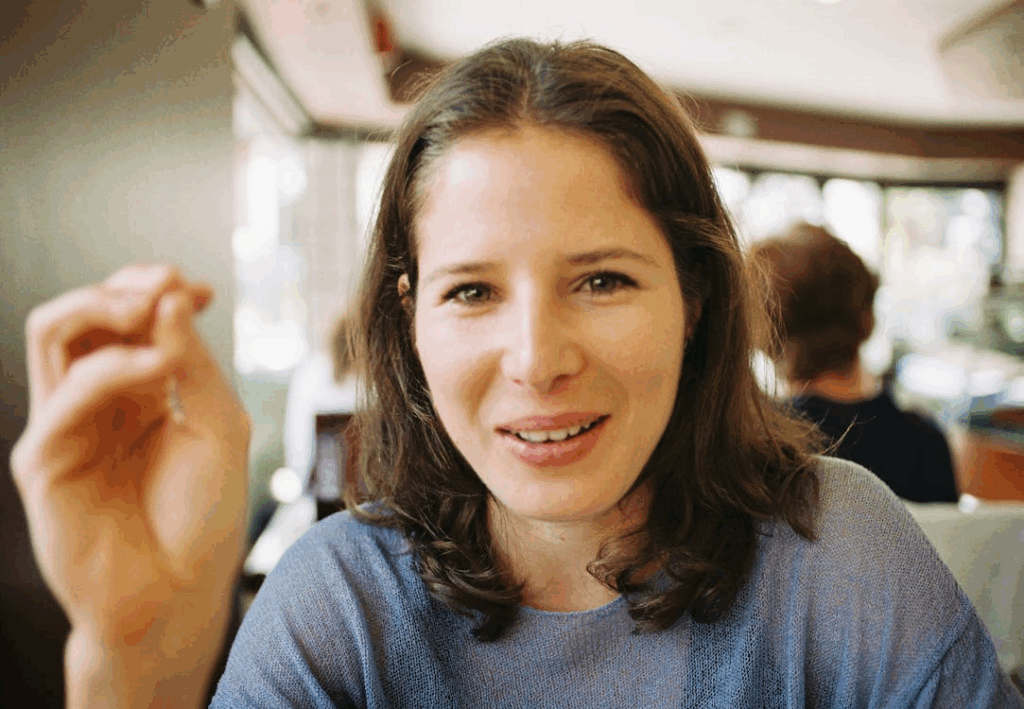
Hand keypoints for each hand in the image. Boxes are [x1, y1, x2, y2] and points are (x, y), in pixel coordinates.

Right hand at [10, 264, 250, 703]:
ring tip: (153, 306)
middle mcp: (98, 401)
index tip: (205, 290)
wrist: (179, 593)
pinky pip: (64, 396)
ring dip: (103, 306)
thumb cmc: (202, 516)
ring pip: (53, 335)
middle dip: (126, 286)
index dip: (161, 291)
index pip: (129, 320)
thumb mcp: (219, 428)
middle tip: (170, 283)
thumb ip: (196, 365)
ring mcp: (66, 426)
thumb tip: (173, 296)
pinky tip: (160, 367)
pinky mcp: (44, 459)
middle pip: (85, 315)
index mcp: (139, 392)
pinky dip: (112, 369)